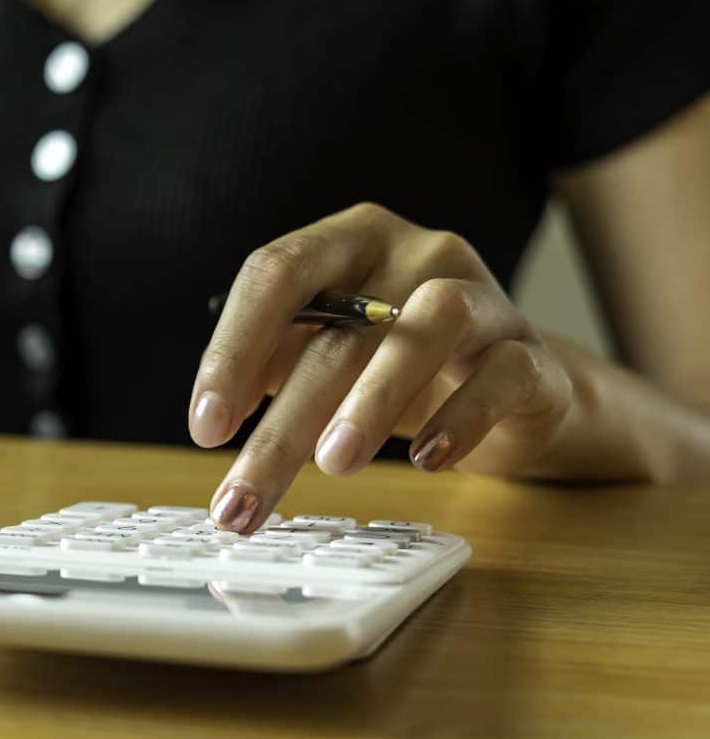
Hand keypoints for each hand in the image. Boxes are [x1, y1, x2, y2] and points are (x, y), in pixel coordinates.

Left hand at [189, 203, 574, 531]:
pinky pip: (502, 374)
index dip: (232, 349)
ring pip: (430, 325)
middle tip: (243, 497)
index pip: (277, 272)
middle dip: (282, 426)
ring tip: (333, 464)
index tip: (205, 427)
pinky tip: (425, 461)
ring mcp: (484, 297)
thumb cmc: (395, 367)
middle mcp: (417, 252)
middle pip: (339, 331)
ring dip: (373, 399)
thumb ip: (273, 368)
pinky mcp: (533, 354)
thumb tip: (214, 421)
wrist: (512, 389)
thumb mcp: (324, 358)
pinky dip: (461, 418)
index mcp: (348, 241)